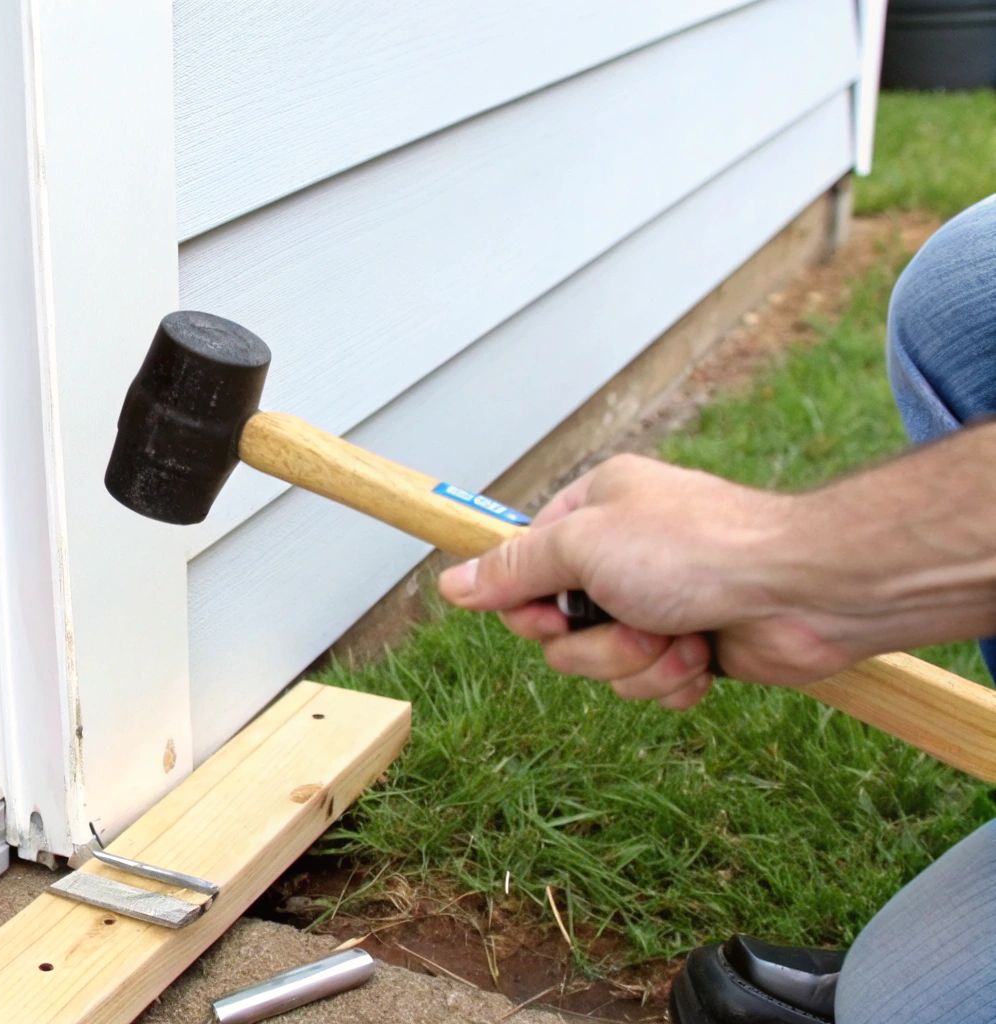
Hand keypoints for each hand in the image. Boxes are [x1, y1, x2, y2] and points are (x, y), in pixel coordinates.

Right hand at [437, 454, 849, 705]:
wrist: (804, 590)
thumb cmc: (699, 550)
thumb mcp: (582, 546)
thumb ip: (512, 570)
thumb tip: (450, 583)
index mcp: (593, 511)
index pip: (523, 569)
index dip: (528, 605)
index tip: (548, 614)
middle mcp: (621, 556)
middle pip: (557, 629)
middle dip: (596, 643)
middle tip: (634, 622)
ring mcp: (657, 603)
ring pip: (602, 664)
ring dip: (639, 664)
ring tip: (681, 639)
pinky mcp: (691, 647)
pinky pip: (648, 687)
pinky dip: (673, 681)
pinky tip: (704, 657)